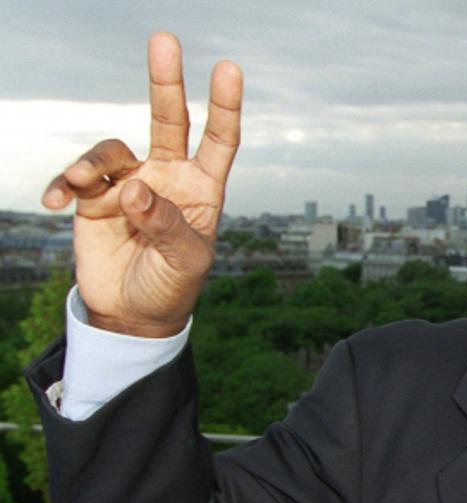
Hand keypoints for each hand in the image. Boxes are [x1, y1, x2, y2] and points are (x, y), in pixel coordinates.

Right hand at [41, 32, 241, 336]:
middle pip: (168, 120)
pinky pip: (75, 177)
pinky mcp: (94, 197)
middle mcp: (167, 178)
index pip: (218, 142)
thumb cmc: (172, 287)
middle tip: (165, 39)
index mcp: (202, 191)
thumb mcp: (183, 262)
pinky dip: (62, 183)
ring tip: (78, 186)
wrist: (132, 314)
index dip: (225, 107)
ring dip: (91, 162)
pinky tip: (54, 202)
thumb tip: (135, 189)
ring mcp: (129, 184)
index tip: (228, 69)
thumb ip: (165, 225)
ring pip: (111, 150)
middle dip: (166, 81)